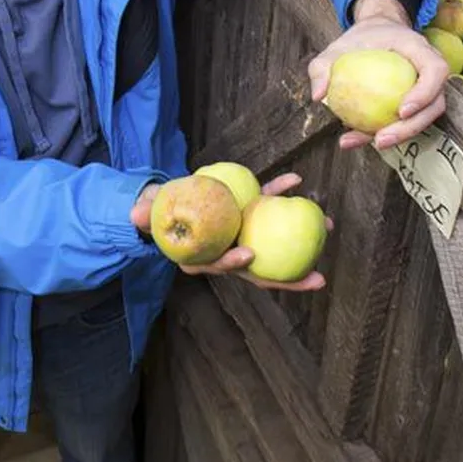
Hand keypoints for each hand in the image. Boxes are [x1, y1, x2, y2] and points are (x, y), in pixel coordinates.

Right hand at [131, 173, 329, 291]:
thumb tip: (136, 212)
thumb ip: (144, 213)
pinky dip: (280, 195)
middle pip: (261, 271)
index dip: (236, 266)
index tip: (248, 256)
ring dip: (301, 238)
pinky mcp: (248, 217)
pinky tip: (295, 182)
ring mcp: (242, 237)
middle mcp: (228, 254)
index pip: (222, 268)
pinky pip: (267, 208)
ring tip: (326, 227)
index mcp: (204, 260)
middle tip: (317, 279)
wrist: (166, 202)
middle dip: (290, 278)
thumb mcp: (147, 213)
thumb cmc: (155, 212)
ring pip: (274, 243)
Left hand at [309, 0, 448, 151]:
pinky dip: (384, 133)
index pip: (435, 70)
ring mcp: (426, 89)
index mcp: (418, 48)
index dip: (425, 92)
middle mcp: (428, 70)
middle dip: (412, 127)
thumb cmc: (360, 40)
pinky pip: (405, 122)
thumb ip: (322, 67)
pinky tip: (355, 139)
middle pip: (435, 104)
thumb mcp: (336, 47)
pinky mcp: (416, 104)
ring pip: (424, 118)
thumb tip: (318, 96)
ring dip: (401, 136)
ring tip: (372, 144)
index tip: (401, 111)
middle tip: (382, 139)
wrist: (375, 35)